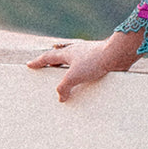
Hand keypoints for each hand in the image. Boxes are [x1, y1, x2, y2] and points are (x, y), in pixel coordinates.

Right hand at [26, 31, 141, 101]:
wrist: (117, 54)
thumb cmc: (95, 62)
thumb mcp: (74, 76)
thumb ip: (64, 87)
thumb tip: (60, 97)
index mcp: (68, 52)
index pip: (48, 57)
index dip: (38, 62)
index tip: (30, 64)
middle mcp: (77, 51)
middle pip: (60, 56)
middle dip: (53, 62)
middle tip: (46, 66)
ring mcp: (89, 54)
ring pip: (75, 60)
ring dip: (68, 66)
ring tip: (66, 74)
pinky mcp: (100, 59)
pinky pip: (87, 66)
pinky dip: (83, 71)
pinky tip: (87, 79)